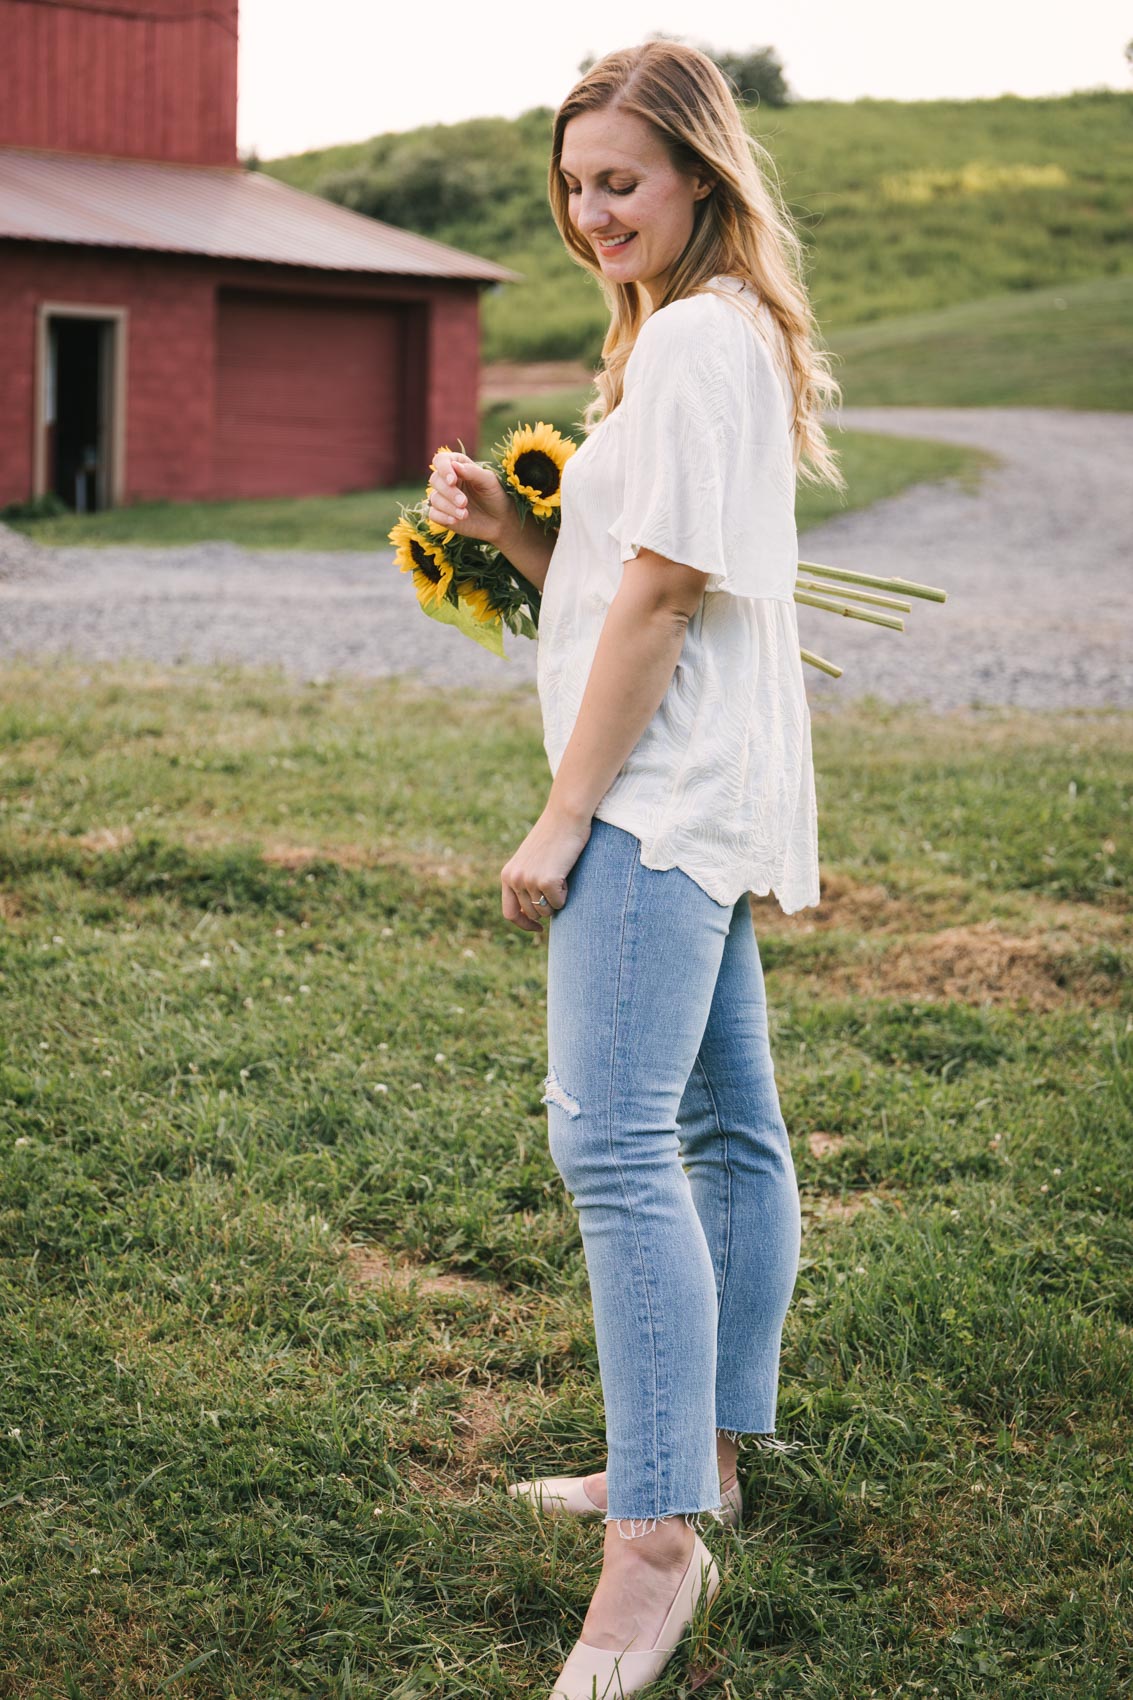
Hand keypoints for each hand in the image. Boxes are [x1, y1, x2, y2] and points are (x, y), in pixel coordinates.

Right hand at [428, 449, 513, 548]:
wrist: (500, 521)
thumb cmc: (495, 496)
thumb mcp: (489, 481)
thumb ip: (473, 472)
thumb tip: (454, 465)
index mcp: (458, 466)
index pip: (441, 460)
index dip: (443, 469)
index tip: (453, 481)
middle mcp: (447, 480)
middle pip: (435, 480)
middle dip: (449, 492)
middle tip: (464, 502)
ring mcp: (443, 498)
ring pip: (434, 498)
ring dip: (448, 507)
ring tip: (464, 514)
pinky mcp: (442, 515)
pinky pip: (433, 514)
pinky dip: (442, 517)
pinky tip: (455, 520)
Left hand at [501, 806, 591, 933]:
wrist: (565, 817)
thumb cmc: (553, 837)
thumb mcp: (531, 861)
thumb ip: (526, 883)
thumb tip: (533, 914)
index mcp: (507, 875)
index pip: (509, 913)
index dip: (524, 924)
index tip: (537, 928)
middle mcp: (514, 879)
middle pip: (532, 913)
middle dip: (547, 908)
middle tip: (558, 891)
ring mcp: (529, 881)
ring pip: (546, 911)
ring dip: (557, 901)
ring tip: (561, 877)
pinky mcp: (546, 881)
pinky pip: (559, 903)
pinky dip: (566, 894)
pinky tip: (566, 874)